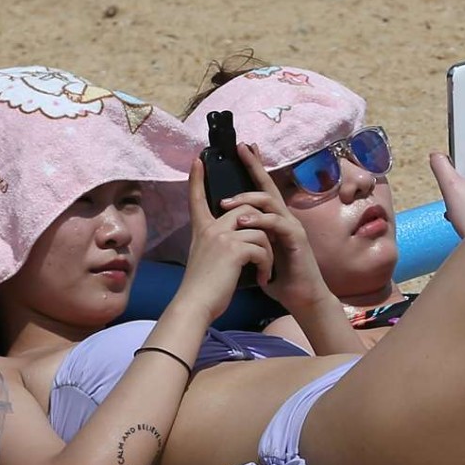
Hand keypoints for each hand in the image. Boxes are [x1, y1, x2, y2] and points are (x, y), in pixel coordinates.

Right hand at [178, 157, 277, 322]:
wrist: (195, 305)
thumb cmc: (203, 289)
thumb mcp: (205, 259)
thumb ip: (217, 243)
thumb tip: (236, 239)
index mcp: (202, 230)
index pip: (196, 197)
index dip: (197, 178)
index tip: (198, 159)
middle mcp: (210, 228)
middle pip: (244, 208)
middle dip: (263, 225)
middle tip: (267, 251)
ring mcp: (221, 236)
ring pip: (259, 230)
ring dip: (269, 252)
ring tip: (265, 271)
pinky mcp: (234, 249)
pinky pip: (262, 247)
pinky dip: (267, 265)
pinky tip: (263, 279)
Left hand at [222, 143, 333, 313]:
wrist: (301, 297)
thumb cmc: (279, 278)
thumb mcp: (257, 253)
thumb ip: (246, 239)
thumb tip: (225, 231)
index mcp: (275, 220)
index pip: (262, 189)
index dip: (254, 168)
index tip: (242, 148)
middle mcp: (285, 218)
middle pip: (268, 186)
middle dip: (254, 166)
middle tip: (239, 151)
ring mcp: (292, 227)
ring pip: (269, 202)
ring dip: (246, 200)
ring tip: (226, 203)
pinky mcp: (296, 239)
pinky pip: (276, 223)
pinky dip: (258, 220)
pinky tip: (242, 221)